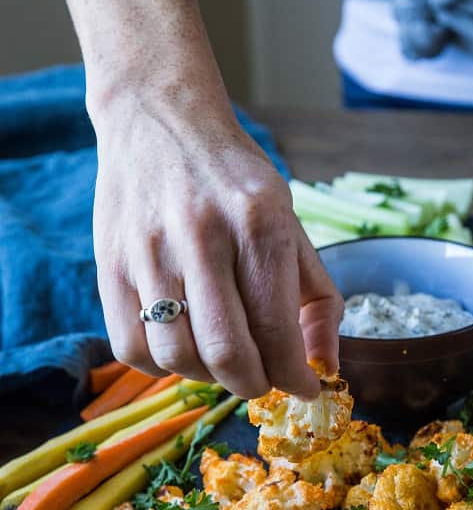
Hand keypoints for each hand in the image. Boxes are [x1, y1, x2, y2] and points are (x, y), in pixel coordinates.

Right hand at [91, 95, 342, 398]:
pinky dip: (163, 366)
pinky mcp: (109, 265)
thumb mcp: (289, 221)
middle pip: (226, 353)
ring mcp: (148, 251)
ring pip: (177, 358)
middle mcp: (202, 236)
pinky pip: (130, 348)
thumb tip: (326, 364)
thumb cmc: (233, 178)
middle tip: (264, 381)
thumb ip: (316, 296)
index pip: (276, 328)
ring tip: (223, 360)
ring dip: (208, 377)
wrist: (159, 119)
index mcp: (259, 223)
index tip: (305, 389)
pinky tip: (183, 346)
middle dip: (254, 385)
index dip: (295, 376)